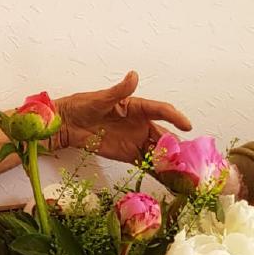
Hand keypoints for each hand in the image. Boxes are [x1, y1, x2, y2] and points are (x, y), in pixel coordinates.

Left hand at [54, 71, 191, 163]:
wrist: (67, 124)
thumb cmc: (83, 106)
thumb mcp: (101, 98)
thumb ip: (119, 90)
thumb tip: (133, 75)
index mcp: (138, 107)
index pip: (162, 111)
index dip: (175, 117)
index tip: (186, 126)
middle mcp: (141, 124)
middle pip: (163, 135)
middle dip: (176, 145)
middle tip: (186, 157)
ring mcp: (135, 140)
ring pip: (157, 150)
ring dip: (169, 160)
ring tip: (181, 171)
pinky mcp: (127, 154)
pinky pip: (145, 162)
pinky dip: (156, 170)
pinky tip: (167, 178)